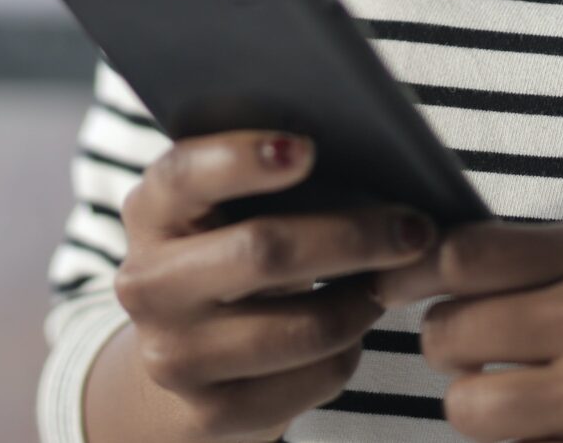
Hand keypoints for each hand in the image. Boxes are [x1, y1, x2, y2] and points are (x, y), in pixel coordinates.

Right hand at [111, 130, 442, 442]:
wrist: (186, 355)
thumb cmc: (231, 254)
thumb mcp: (227, 210)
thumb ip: (272, 178)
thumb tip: (373, 162)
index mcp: (150, 211)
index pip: (184, 174)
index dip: (242, 159)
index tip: (307, 149)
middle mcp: (147, 284)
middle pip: (263, 251)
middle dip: (353, 236)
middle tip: (415, 228)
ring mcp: (173, 356)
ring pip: (304, 327)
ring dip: (363, 301)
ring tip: (388, 280)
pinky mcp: (211, 413)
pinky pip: (315, 377)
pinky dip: (350, 350)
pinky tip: (352, 328)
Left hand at [370, 218, 562, 441]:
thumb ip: (528, 260)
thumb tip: (414, 259)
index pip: (463, 254)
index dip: (413, 274)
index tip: (396, 288)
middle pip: (449, 334)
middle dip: (445, 350)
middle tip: (471, 355)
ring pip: (466, 408)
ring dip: (472, 410)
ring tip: (509, 401)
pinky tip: (552, 434)